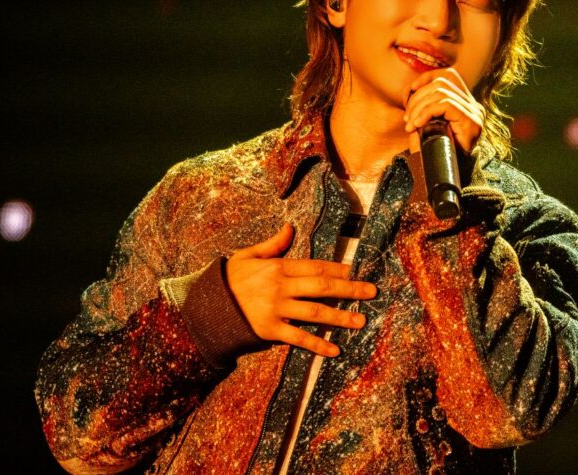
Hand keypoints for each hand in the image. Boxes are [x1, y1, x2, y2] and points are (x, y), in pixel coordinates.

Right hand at [225, 223, 376, 356]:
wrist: (207, 307)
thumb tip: (290, 227)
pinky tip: (334, 350)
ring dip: (340, 317)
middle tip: (371, 292)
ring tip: (360, 321)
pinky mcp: (270, 330)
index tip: (355, 270)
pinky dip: (317, 344)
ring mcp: (276, 309)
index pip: (314, 266)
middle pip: (322, 287)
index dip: (337, 268)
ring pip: (315, 313)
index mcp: (278, 267)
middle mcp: (280, 287)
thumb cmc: (229, 279)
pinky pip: (298, 338)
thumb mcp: (248, 255)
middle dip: (349, 289)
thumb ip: (272, 244)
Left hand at [403, 67, 484, 153]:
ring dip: (419, 107)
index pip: (447, 75)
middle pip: (441, 83)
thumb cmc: (436, 150)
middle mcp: (473, 104)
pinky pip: (445, 105)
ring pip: (441, 92)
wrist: (448, 175)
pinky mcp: (472, 121)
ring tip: (410, 124)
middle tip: (406, 118)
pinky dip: (426, 112)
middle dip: (417, 98)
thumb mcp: (427, 123)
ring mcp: (475, 112)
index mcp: (465, 102)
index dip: (425, 79)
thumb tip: (411, 90)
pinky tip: (417, 125)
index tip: (408, 94)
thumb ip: (424, 105)